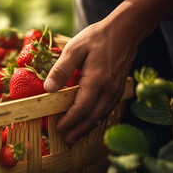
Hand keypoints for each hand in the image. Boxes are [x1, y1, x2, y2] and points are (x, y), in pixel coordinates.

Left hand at [44, 20, 136, 143]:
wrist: (125, 31)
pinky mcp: (118, 88)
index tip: (58, 128)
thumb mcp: (74, 49)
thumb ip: (61, 69)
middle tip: (65, 140)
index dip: (70, 121)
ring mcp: (115, 90)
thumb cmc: (96, 38)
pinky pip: (107, 109)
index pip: (81, 108)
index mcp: (96, 80)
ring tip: (75, 137)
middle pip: (92, 117)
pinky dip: (96, 119)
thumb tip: (48, 89)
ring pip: (101, 115)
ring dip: (87, 128)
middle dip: (78, 131)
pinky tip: (89, 122)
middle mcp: (108, 89)